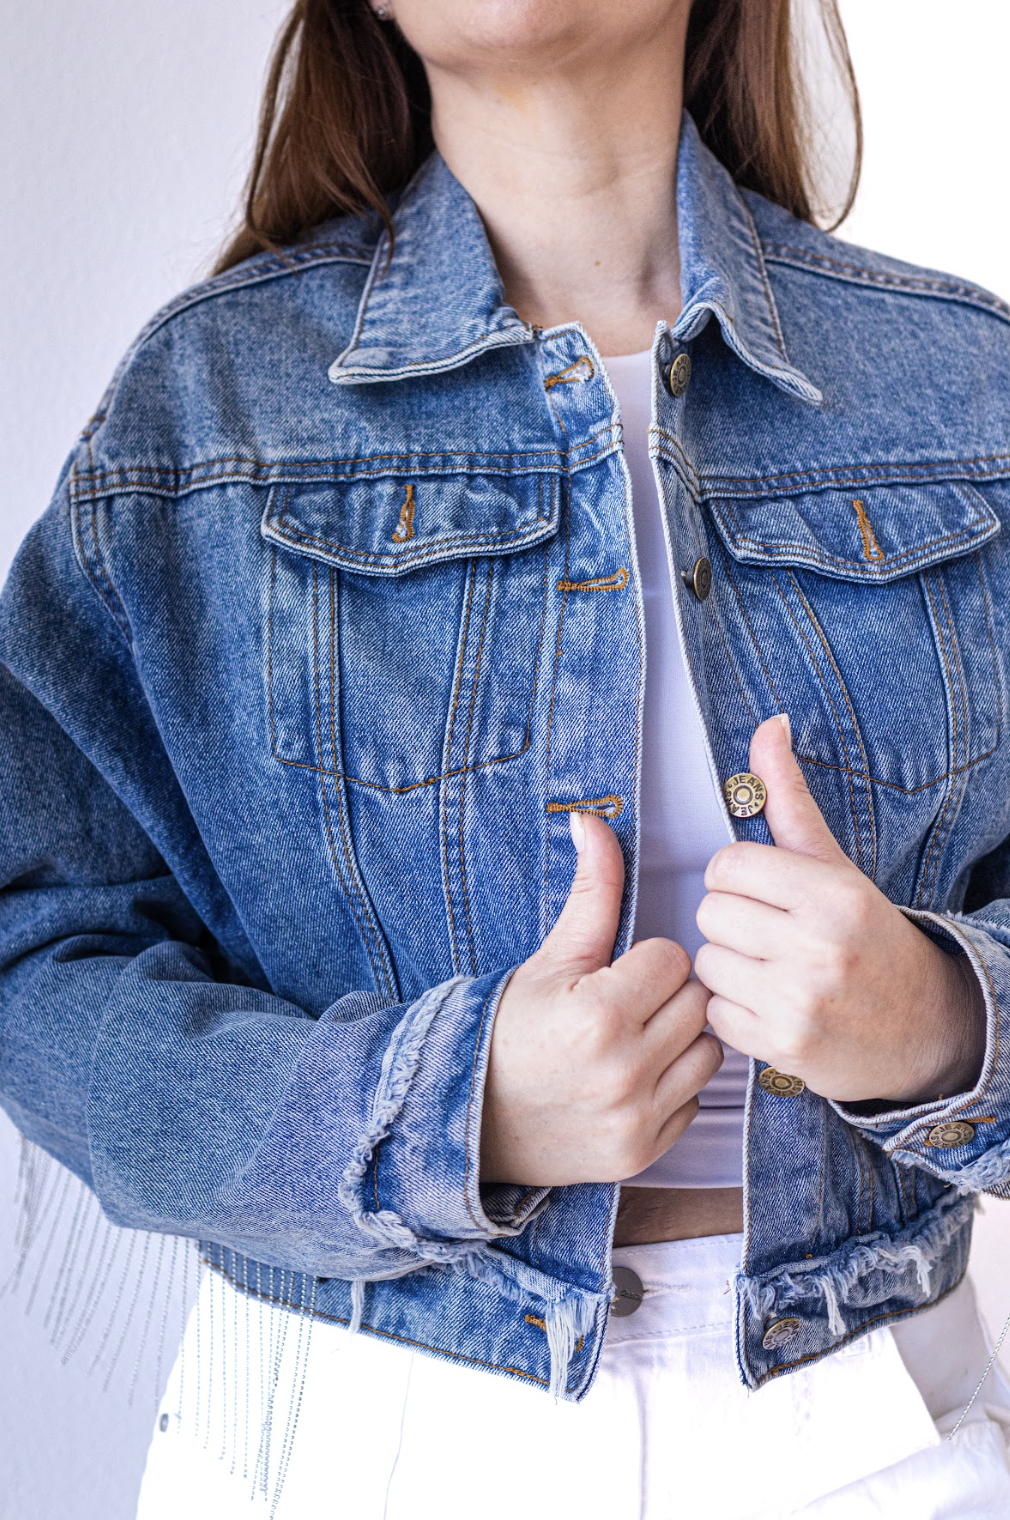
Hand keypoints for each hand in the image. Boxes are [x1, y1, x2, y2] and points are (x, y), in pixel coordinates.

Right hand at [481, 811, 720, 1185]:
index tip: (614, 974)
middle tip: (625, 1005)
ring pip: (708, 1052)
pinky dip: (672, 1088)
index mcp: (598, 1014)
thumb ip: (591, 892)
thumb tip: (593, 821)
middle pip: (697, 1003)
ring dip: (679, 1041)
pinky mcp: (643, 1153)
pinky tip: (631, 1080)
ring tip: (634, 1040)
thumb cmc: (510, 1030)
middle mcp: (623, 1071)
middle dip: (666, 997)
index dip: (645, 960)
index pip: (674, 959)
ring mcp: (635, 1118)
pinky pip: (696, 1101)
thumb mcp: (550, 959)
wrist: (471, 1120)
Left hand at [695, 714, 986, 1104]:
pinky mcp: (785, 1047)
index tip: (760, 892)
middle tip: (768, 935)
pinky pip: (716, 1014)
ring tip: (769, 970)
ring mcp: (801, 1002)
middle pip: (711, 914)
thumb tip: (768, 725)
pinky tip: (769, 1005)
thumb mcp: (834, 866)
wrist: (925, 1029)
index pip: (726, 866)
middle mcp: (819, 948)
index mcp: (832, 895)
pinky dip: (733, 1012)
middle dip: (731, 922)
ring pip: (707, 964)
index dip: (733, 878)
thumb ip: (789, 799)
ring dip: (728, 969)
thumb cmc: (868, 938)